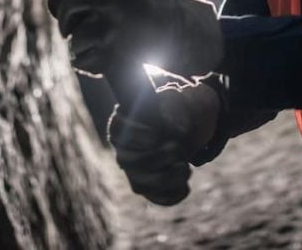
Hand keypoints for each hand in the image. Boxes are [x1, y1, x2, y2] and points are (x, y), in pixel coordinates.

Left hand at [35, 0, 221, 76]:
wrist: (173, 30)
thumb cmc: (135, 7)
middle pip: (66, 5)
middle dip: (64, 19)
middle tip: (70, 28)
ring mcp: (112, 24)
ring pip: (73, 38)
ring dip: (78, 44)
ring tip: (101, 43)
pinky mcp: (113, 52)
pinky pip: (79, 60)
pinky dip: (87, 62)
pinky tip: (106, 56)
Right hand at [108, 81, 220, 204]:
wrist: (177, 131)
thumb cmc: (168, 114)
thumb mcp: (172, 103)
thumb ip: (173, 110)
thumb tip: (179, 131)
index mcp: (122, 125)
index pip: (117, 129)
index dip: (136, 134)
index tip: (156, 134)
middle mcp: (122, 151)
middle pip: (127, 161)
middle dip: (156, 157)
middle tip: (178, 147)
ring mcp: (132, 172)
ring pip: (139, 184)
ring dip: (166, 179)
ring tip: (185, 167)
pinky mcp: (147, 189)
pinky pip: (155, 197)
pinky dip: (173, 193)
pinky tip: (185, 185)